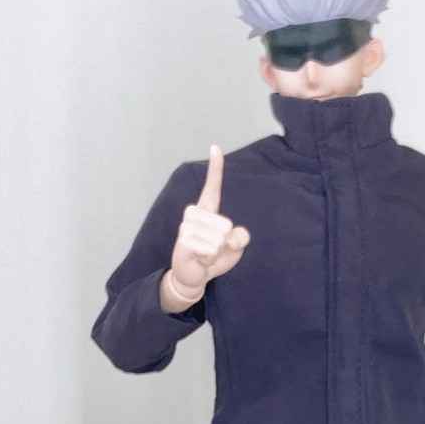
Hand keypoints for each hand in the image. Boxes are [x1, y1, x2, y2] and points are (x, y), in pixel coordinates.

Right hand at [161, 145, 250, 310]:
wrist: (195, 276)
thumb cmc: (213, 256)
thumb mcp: (234, 246)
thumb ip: (241, 237)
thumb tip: (230, 236)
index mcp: (207, 210)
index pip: (213, 186)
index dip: (215, 167)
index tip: (215, 147)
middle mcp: (195, 213)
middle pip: (226, 226)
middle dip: (226, 243)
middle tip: (213, 248)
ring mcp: (187, 226)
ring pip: (219, 239)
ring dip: (217, 252)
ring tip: (205, 254)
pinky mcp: (183, 241)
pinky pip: (210, 250)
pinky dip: (210, 259)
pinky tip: (200, 259)